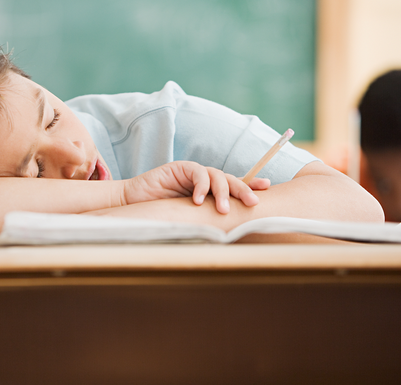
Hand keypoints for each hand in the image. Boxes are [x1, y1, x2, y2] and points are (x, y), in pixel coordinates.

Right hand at [121, 161, 269, 213]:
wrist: (134, 206)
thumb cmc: (162, 216)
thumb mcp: (190, 220)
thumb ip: (207, 219)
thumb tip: (231, 233)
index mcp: (209, 192)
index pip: (233, 186)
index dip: (250, 185)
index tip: (266, 188)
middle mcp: (204, 180)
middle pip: (230, 179)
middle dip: (243, 189)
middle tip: (252, 202)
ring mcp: (192, 173)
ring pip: (217, 175)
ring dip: (222, 192)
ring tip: (223, 209)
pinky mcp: (179, 168)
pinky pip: (197, 172)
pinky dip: (201, 186)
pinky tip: (199, 200)